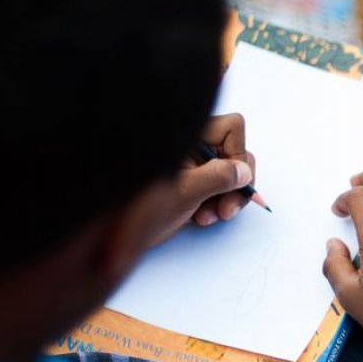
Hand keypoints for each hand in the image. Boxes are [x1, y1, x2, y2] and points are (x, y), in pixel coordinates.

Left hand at [150, 114, 256, 245]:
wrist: (118, 233)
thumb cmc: (140, 207)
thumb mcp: (184, 191)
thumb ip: (218, 177)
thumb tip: (244, 171)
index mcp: (187, 135)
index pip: (233, 128)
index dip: (238, 154)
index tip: (233, 182)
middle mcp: (194, 144)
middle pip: (236, 153)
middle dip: (236, 184)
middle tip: (227, 211)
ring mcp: (195, 162)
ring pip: (232, 173)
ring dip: (227, 198)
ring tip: (209, 217)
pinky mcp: (196, 180)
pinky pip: (222, 187)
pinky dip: (218, 204)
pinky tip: (202, 217)